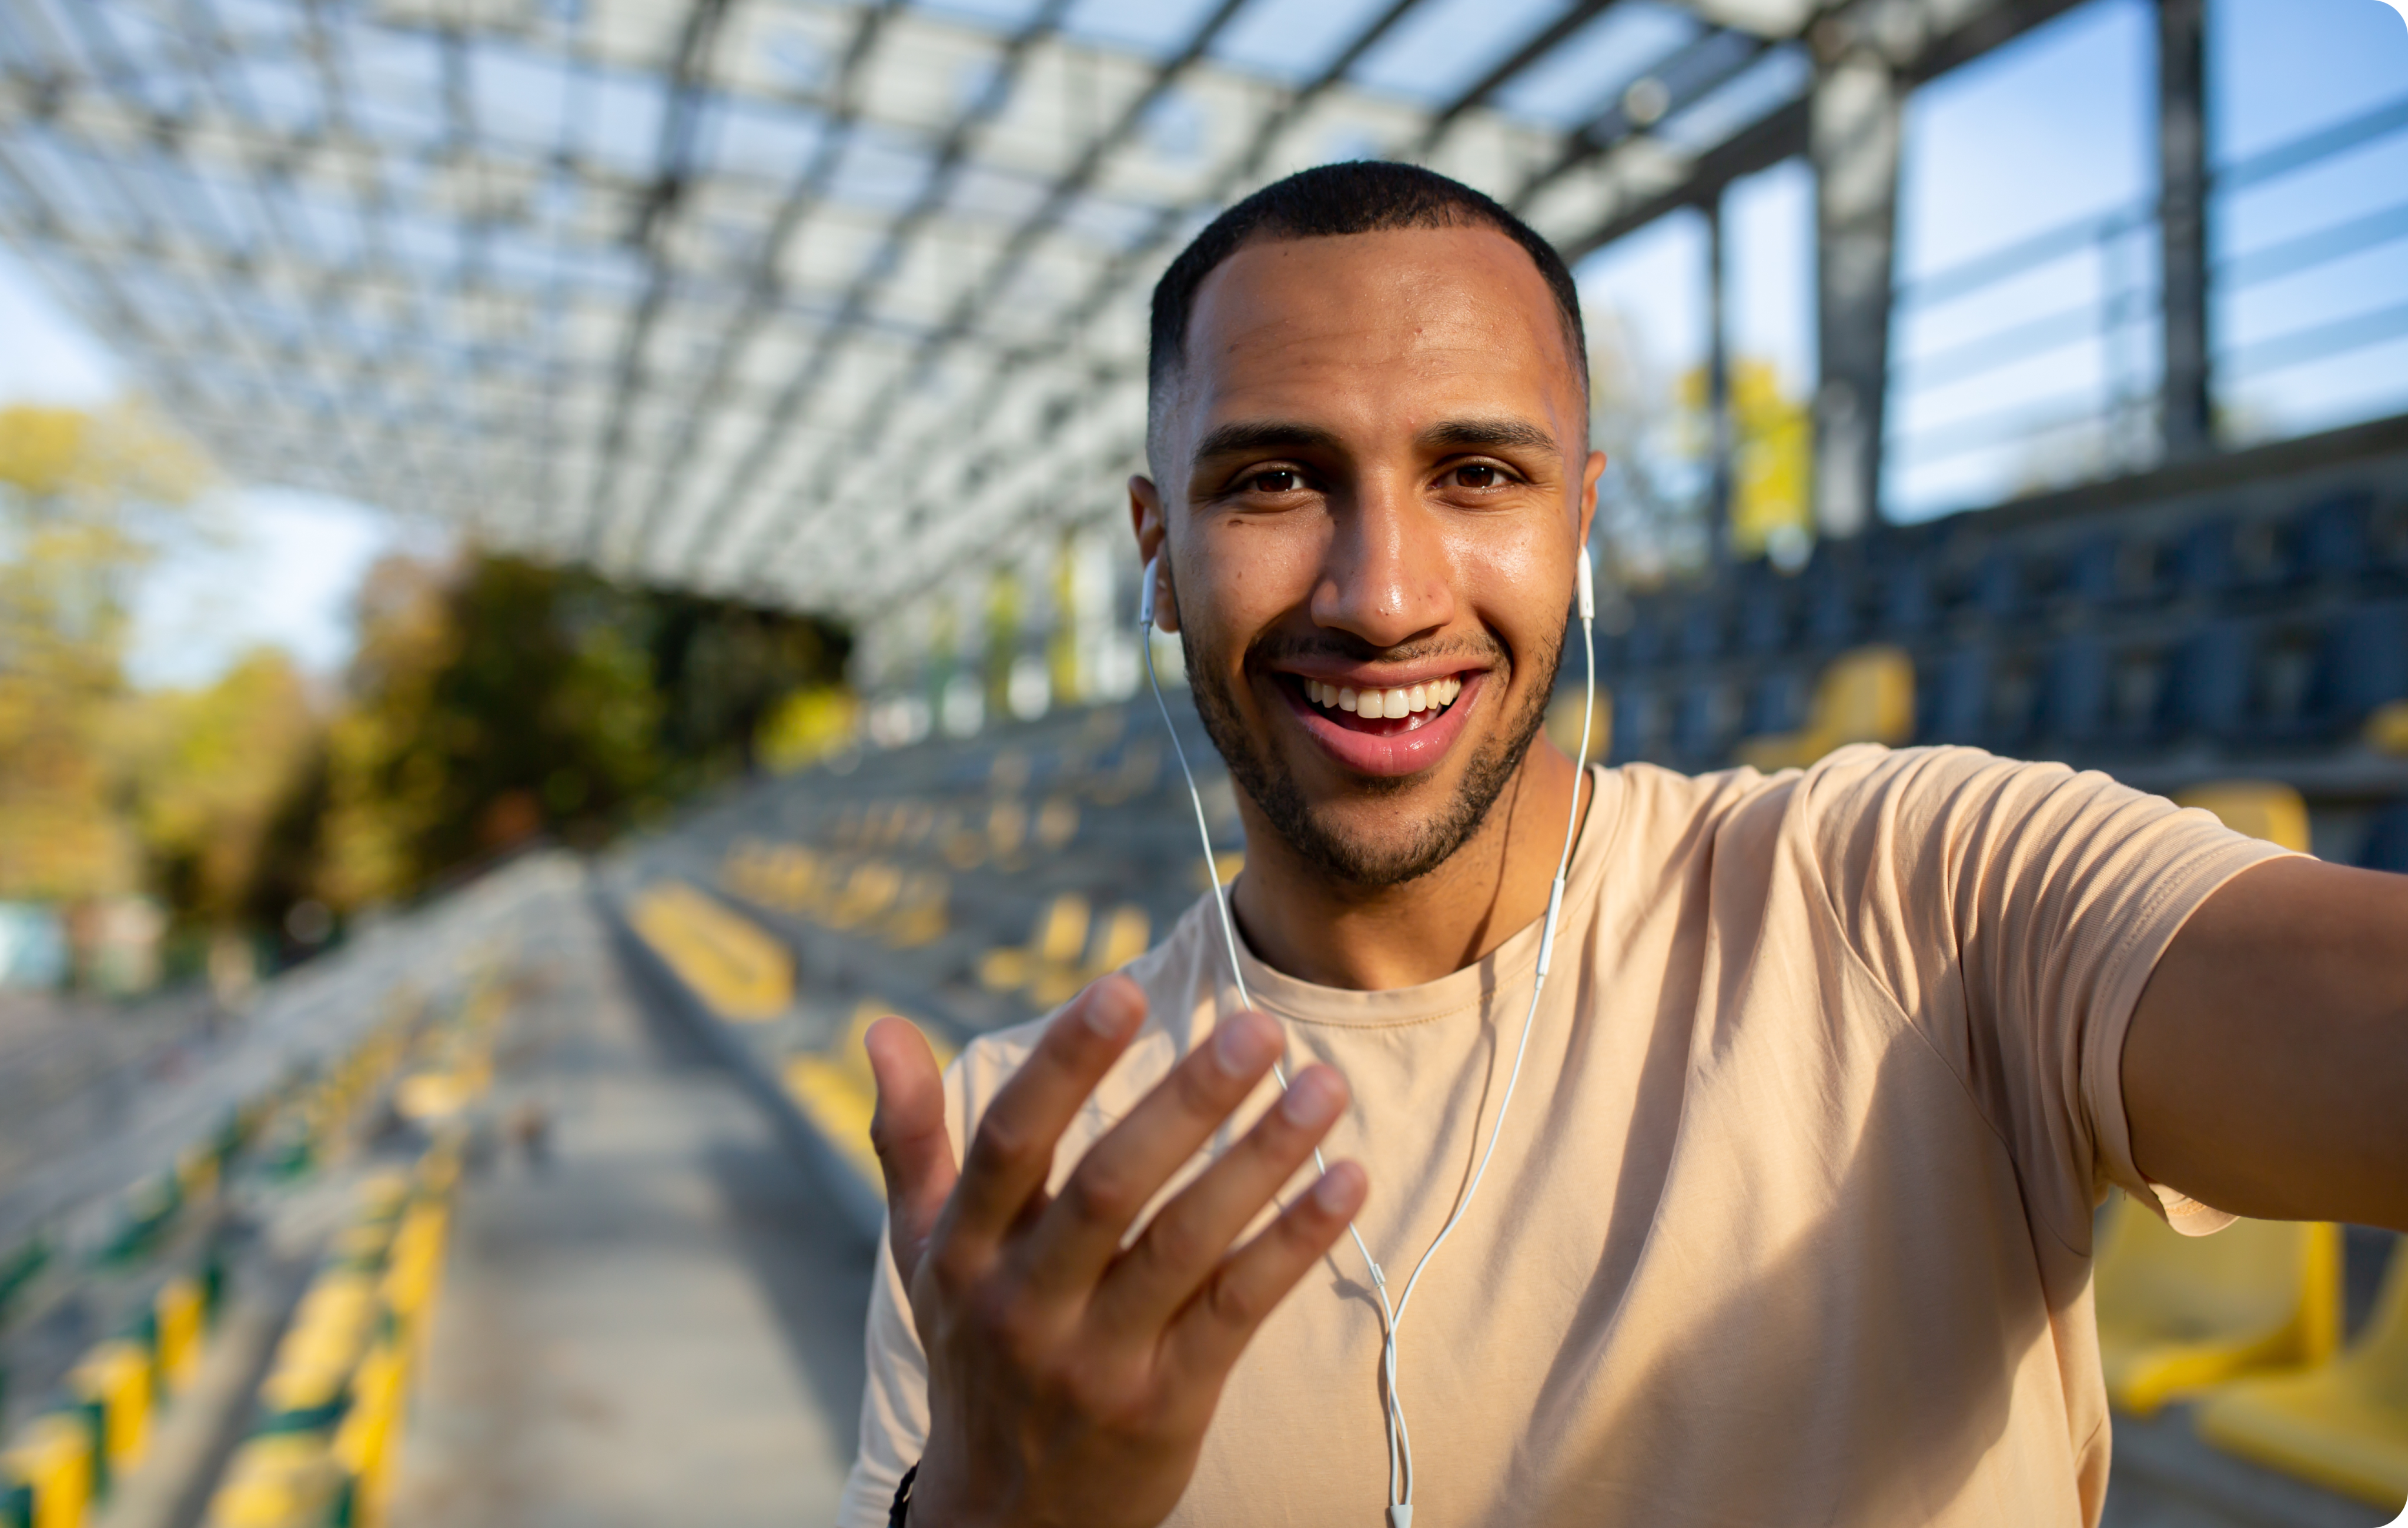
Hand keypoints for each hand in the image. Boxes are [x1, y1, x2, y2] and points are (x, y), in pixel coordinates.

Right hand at [864, 974, 1366, 1527]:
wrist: (1003, 1522)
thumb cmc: (973, 1351)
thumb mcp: (921, 1253)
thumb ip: (909, 1138)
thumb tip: (880, 1025)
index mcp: (962, 1251)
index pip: (1011, 1140)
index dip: (1065, 1062)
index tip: (1124, 987)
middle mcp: (1021, 1303)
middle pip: (1108, 1187)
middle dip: (1186, 1102)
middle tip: (1257, 1028)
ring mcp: (1094, 1359)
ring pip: (1184, 1245)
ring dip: (1260, 1160)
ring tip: (1323, 1088)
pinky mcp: (1163, 1406)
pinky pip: (1235, 1313)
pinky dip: (1293, 1245)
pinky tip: (1346, 1183)